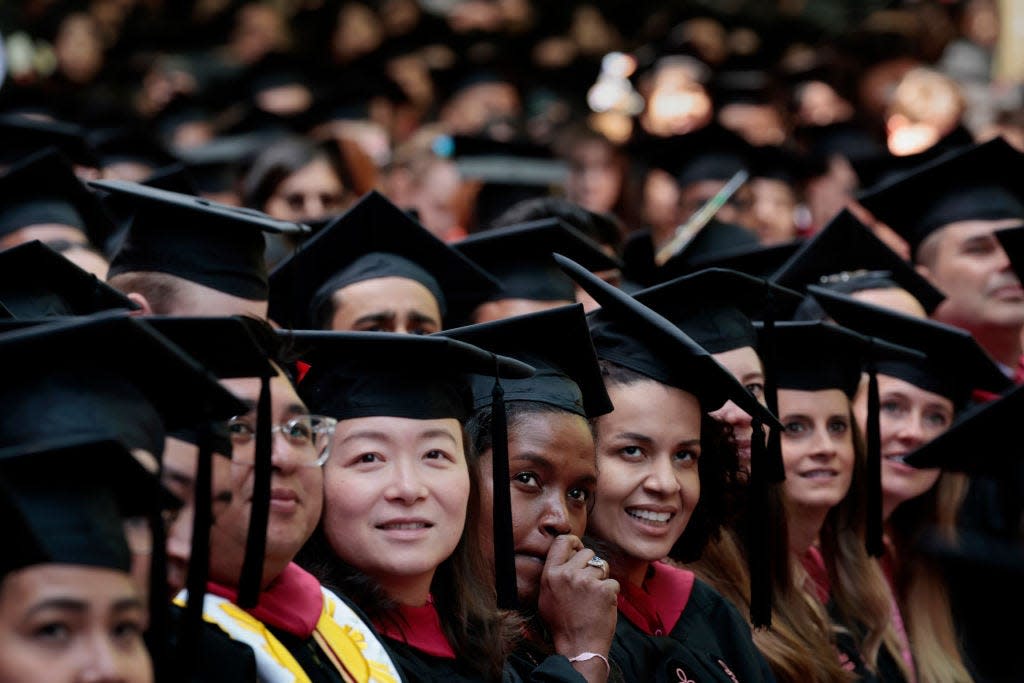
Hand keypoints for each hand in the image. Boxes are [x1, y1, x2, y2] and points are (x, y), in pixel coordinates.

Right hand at [537, 535, 618, 680]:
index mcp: (551, 574)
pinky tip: (602, 606)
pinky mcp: (604, 589)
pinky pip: (613, 582)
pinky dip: (611, 593)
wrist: (579, 646)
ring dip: (602, 579)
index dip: (574, 542)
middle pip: (587, 552)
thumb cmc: (562, 624)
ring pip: (602, 566)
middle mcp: (567, 574)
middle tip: (588, 585)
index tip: (579, 550)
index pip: (563, 541)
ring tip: (594, 598)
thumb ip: (554, 574)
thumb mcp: (546, 597)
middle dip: (591, 565)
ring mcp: (587, 581)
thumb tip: (566, 557)